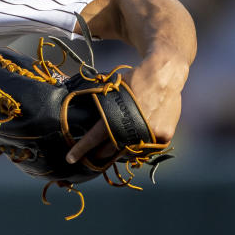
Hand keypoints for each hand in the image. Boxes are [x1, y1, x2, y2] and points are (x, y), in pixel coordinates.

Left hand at [65, 55, 187, 163]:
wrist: (164, 74)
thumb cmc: (135, 80)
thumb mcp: (112, 89)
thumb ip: (102, 106)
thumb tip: (84, 118)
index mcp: (117, 115)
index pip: (95, 138)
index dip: (81, 149)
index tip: (70, 159)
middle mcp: (134, 127)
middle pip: (111, 151)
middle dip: (100, 154)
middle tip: (94, 154)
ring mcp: (151, 134)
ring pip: (130, 152)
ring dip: (121, 151)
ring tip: (118, 143)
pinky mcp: (165, 136)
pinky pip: (148, 149)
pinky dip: (140, 147)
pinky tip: (136, 139)